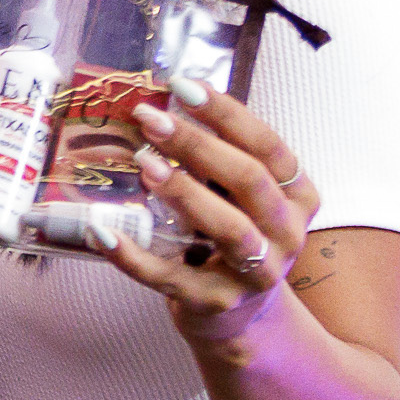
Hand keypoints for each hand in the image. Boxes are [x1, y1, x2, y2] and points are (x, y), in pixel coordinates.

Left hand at [114, 78, 322, 341]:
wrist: (238, 314)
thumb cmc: (231, 236)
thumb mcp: (237, 195)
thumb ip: (215, 158)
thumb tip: (163, 104)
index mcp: (297, 196)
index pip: (268, 145)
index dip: (227, 113)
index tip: (182, 86)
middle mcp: (286, 233)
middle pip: (248, 180)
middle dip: (197, 145)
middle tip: (150, 118)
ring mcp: (256, 272)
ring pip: (228, 229)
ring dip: (184, 193)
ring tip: (143, 164)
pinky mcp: (216, 302)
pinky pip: (170, 278)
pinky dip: (133, 256)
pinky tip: (102, 232)